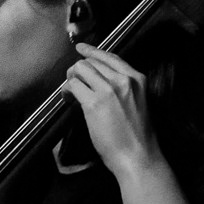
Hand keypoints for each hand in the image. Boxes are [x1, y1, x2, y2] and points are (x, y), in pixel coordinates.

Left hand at [65, 42, 163, 182]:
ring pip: (80, 69)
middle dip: (78, 69)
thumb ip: (122, 87)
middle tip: (72, 82)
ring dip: (70, 78)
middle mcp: (123, 80)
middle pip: (92, 62)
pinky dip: (66, 90)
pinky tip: (68, 99)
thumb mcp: (137, 101)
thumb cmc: (137, 135)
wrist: (137, 155)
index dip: (93, 51)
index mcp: (137, 78)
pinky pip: (73, 85)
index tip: (81, 48)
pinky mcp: (94, 103)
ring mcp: (108, 90)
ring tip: (70, 92)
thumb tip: (98, 80)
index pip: (111, 56)